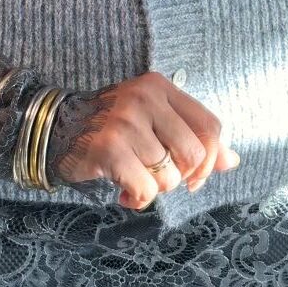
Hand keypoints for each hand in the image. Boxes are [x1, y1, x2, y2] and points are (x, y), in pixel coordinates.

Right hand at [44, 71, 240, 210]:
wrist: (55, 129)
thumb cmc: (110, 127)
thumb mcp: (153, 121)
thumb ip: (192, 137)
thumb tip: (232, 161)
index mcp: (160, 87)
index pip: (210, 126)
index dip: (210, 158)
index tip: (193, 174)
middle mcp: (144, 98)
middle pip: (194, 154)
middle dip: (180, 177)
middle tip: (157, 177)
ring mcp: (125, 122)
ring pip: (169, 176)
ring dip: (153, 188)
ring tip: (132, 178)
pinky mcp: (109, 147)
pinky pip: (146, 189)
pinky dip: (138, 199)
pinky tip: (123, 192)